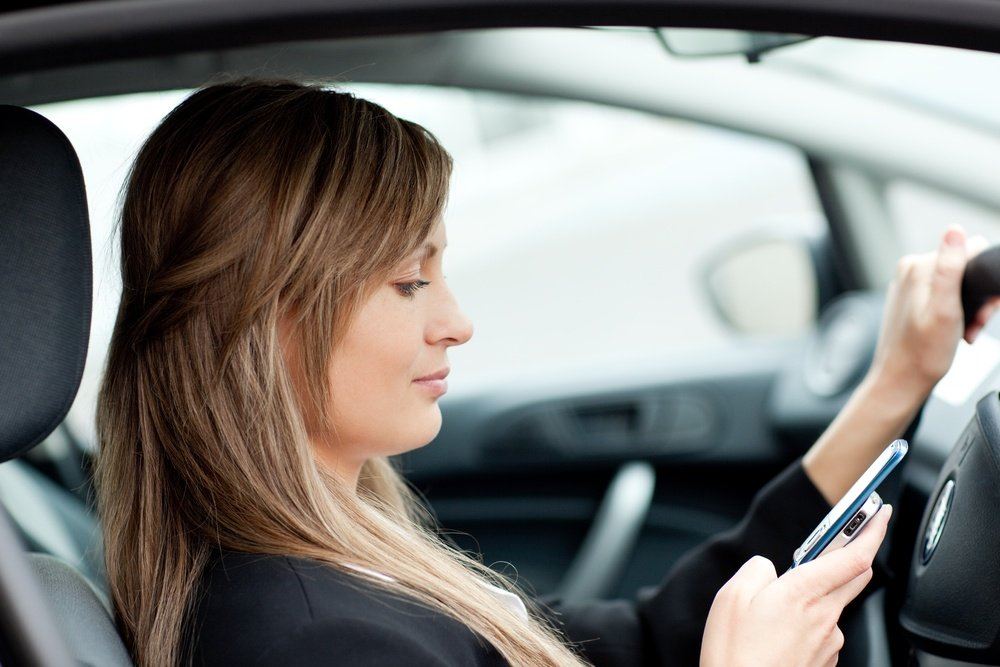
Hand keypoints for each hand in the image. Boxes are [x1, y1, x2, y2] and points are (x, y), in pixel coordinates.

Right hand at [700, 505, 892, 666]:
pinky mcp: (825, 660)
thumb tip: (770, 568)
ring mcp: (829, 642)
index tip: (880, 512)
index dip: (872, 530)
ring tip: (777, 605)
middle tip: (849, 534)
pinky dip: (809, 620)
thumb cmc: (734, 653)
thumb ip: (757, 569)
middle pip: (855, 576)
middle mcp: (825, 618)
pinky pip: (823, 628)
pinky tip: (780, 630)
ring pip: (833, 603)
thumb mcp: (732, 596)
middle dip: (857, 551)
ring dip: (818, 592)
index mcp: (803, 594)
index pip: (854, 556)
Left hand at [869, 225, 999, 398]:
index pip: (972, 252)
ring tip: (963, 332)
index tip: (980, 311)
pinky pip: (945, 296)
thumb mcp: (945, 309)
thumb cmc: (923, 353)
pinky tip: (953, 331)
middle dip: (977, 298)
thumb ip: (951, 268)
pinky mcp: (912, 298)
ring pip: (959, 284)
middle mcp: (911, 269)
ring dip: (969, 308)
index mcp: (918, 266)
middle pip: (966, 269)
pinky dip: (956, 313)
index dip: (984, 283)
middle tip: (972, 325)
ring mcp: (910, 284)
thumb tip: (955, 229)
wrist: (900, 381)